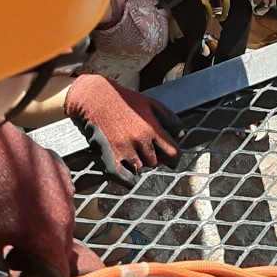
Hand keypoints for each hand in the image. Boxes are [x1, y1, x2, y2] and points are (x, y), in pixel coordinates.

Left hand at [0, 124, 83, 276]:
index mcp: (53, 240)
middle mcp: (68, 216)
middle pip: (60, 250)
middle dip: (38, 258)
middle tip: (11, 253)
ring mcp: (67, 190)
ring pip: (59, 221)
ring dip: (42, 230)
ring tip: (12, 225)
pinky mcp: (60, 170)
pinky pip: (57, 196)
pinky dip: (42, 204)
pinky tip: (17, 198)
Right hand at [64, 73, 183, 186]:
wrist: (95, 98)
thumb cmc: (125, 100)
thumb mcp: (152, 104)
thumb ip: (170, 119)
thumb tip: (180, 134)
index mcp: (152, 128)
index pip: (173, 154)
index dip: (174, 158)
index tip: (171, 160)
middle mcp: (139, 141)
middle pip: (155, 162)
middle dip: (153, 157)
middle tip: (145, 149)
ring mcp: (124, 150)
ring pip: (140, 168)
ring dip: (139, 162)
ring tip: (133, 151)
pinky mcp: (109, 156)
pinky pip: (125, 178)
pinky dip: (129, 178)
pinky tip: (129, 170)